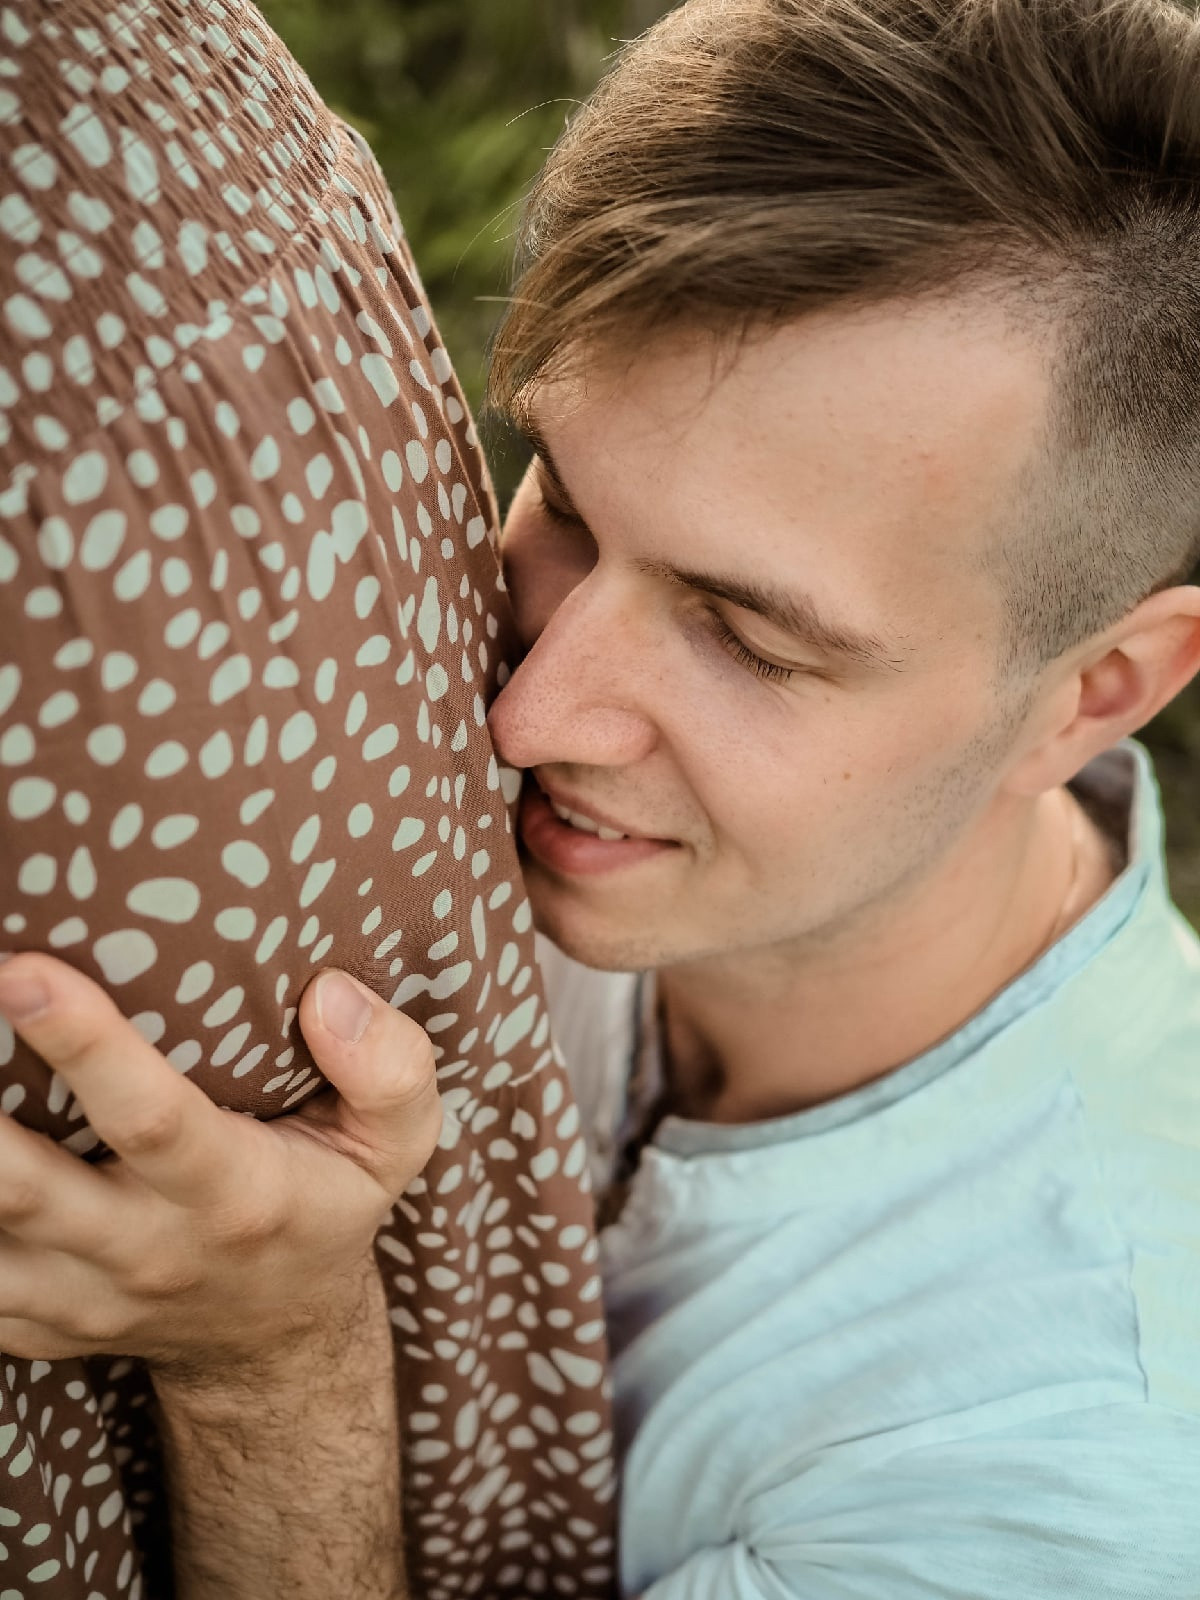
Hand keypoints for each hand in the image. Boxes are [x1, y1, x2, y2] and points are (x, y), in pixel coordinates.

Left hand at [0, 955, 441, 1376]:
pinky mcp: (30, 1322)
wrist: (275, 1348)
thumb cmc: (325, 1210)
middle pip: (29, 1192)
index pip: (154, 1120)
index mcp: (236, 1195)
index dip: (87, 1046)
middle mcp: (147, 1253)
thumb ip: (390, 1068)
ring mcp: (79, 1299)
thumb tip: (329, 995)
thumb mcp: (393, 1147)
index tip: (22, 970)